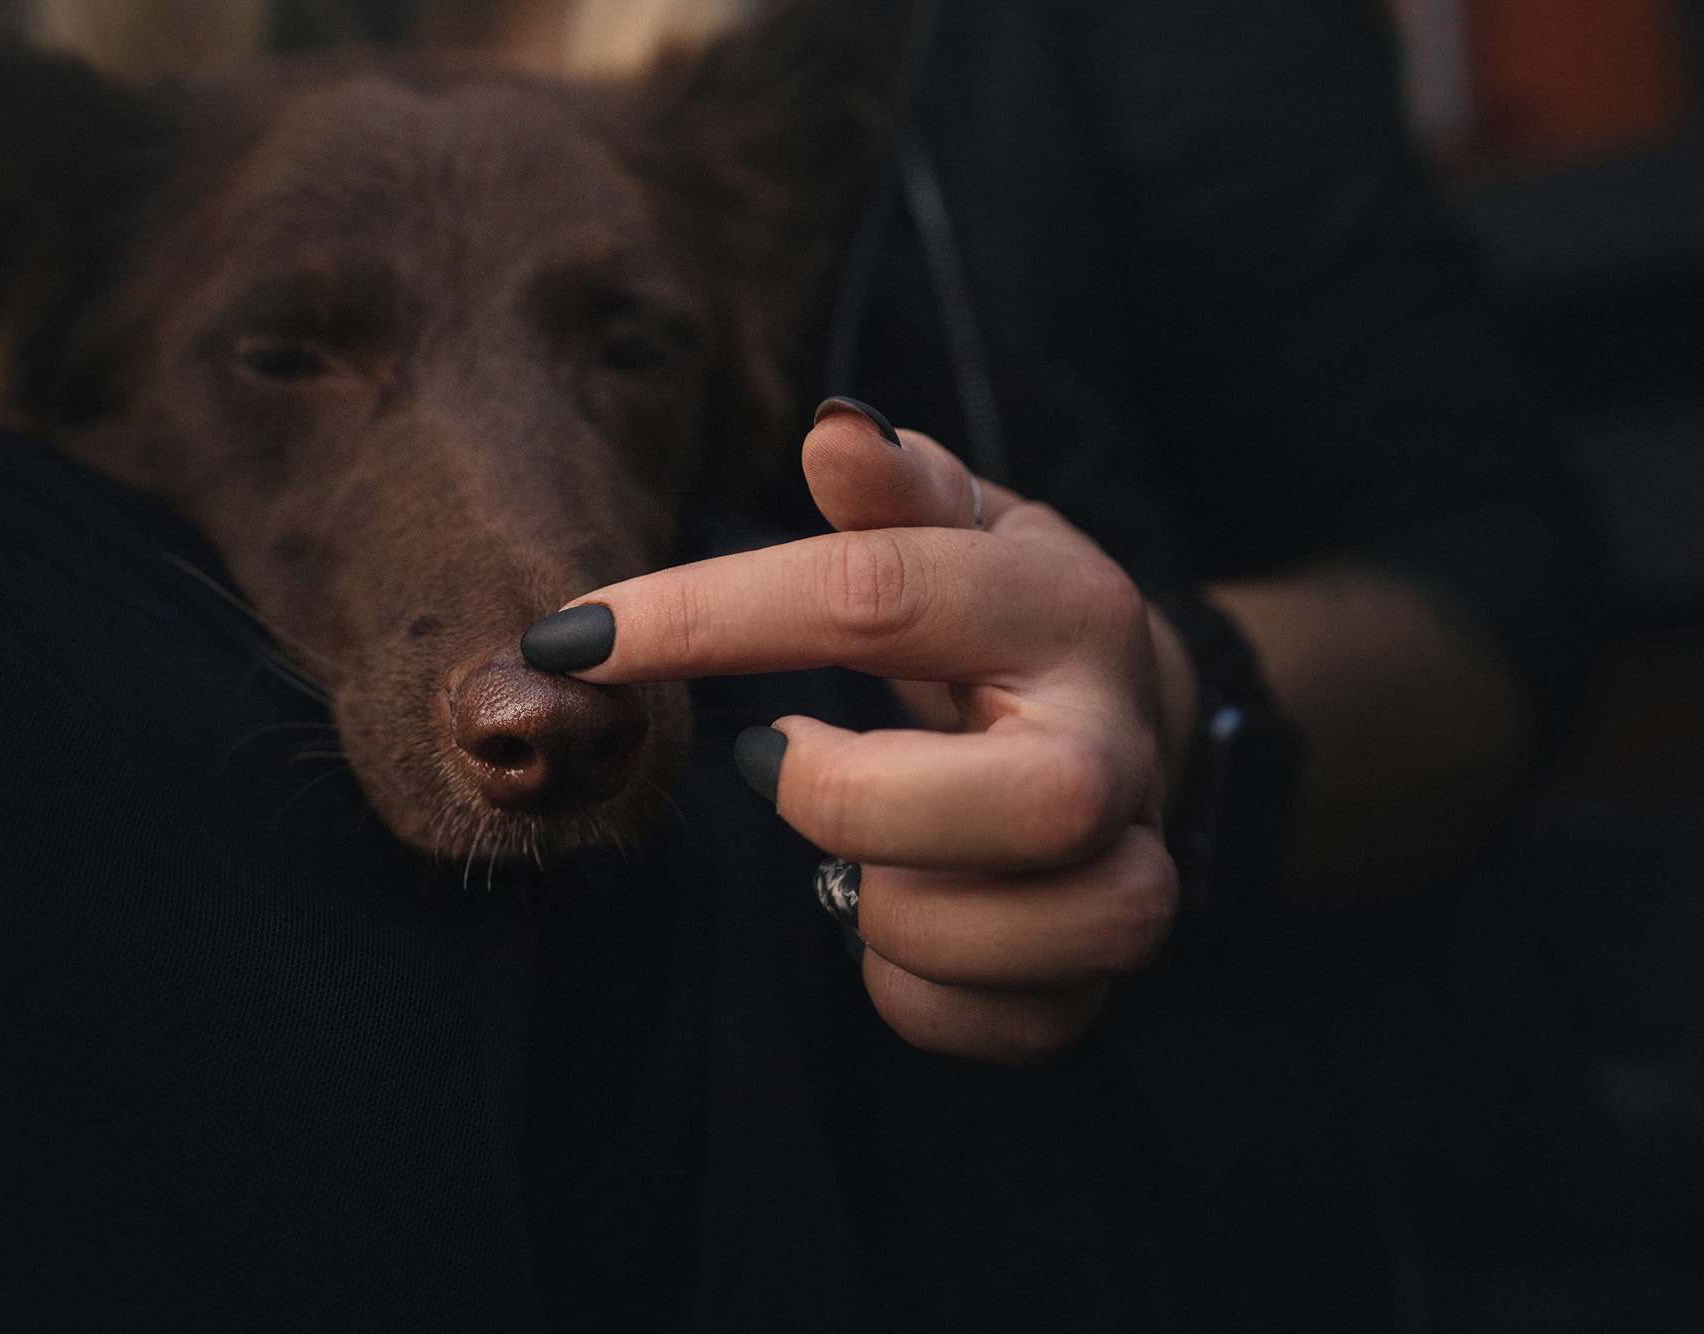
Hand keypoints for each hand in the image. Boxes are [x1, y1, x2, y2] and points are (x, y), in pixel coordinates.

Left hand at [523, 400, 1197, 1062]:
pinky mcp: (1099, 972)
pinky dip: (924, 996)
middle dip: (859, 802)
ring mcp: (1128, 863)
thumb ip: (896, 490)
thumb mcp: (961, 530)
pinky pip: (1024, 1023)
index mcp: (1060, 606)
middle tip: (775, 765)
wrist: (1132, 724)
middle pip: (1042, 800)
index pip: (878, 597)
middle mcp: (1115, 738)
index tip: (571, 640)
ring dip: (904, 915)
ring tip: (849, 865)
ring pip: (1059, 923)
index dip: (705, 615)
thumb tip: (830, 430)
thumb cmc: (1000, 621)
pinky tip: (886, 934)